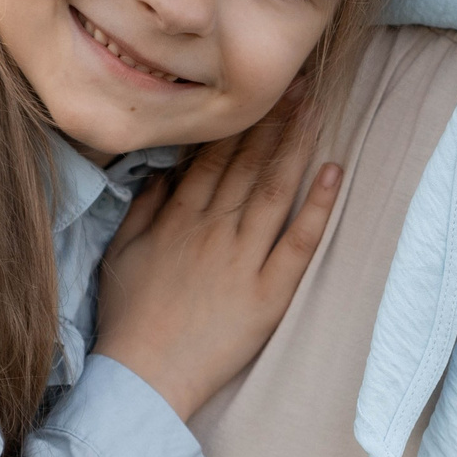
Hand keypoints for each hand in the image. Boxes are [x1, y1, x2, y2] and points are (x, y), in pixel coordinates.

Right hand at [94, 114, 338, 422]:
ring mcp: (242, 259)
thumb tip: (164, 172)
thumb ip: (144, 208)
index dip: (240, 118)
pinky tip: (335, 172)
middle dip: (275, 118)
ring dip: (297, 145)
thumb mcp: (121, 254)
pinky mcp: (267, 294)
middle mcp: (213, 229)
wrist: (142, 376)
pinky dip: (318, 207)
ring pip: (275, 190)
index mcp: (179, 218)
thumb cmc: (127, 319)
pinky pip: (298, 243)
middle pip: (249, 163)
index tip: (260, 87)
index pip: (215, 156)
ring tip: (319, 108)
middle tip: (301, 79)